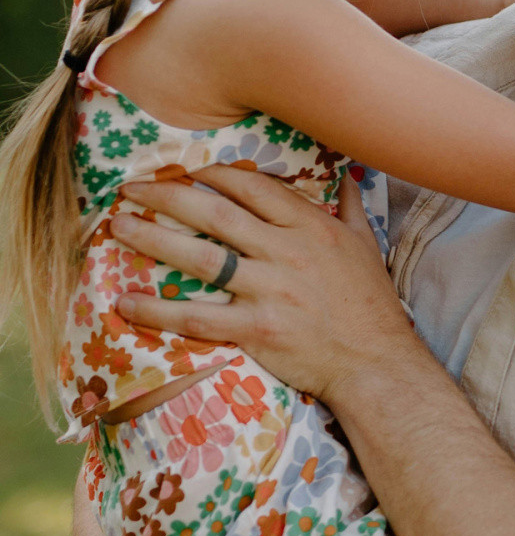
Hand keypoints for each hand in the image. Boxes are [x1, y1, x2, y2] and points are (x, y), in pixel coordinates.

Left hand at [110, 165, 411, 407]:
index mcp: (311, 227)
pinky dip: (159, 310)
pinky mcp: (256, 330)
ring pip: (200, 257)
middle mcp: (285, 252)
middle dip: (166, 195)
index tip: (187, 172)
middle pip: (214, 212)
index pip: (252, 187)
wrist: (376, 362)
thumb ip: (353, 207)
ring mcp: (269, 290)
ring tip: (118, 227)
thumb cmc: (372, 305)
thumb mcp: (368, 246)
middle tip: (132, 188)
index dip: (213, 175)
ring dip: (152, 239)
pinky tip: (128, 302)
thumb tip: (349, 175)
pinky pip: (197, 317)